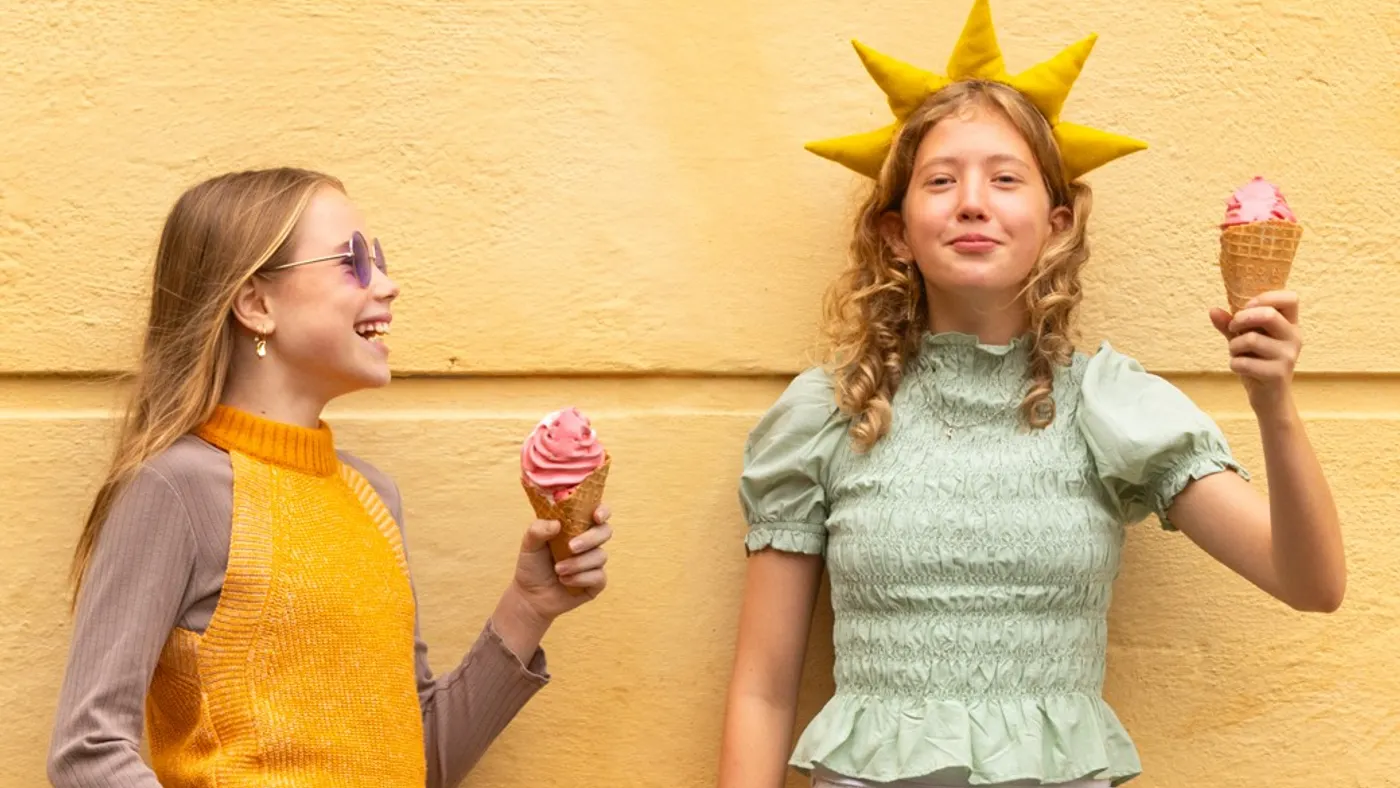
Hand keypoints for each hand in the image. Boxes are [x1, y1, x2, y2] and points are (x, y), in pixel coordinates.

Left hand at [510, 505, 612, 622]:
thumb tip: (557, 524)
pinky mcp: (596, 582)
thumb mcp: (529, 545)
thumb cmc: (532, 566)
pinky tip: (565, 581)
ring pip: (600, 556)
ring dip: (578, 563)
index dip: (602, 511)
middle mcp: (589, 543)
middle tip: (570, 547)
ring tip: (558, 570)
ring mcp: (594, 563)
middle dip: (590, 539)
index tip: (596, 516)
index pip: (597, 513)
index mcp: (576, 528)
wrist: (530, 596)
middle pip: (605, 531)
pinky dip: (581, 578)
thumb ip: (538, 530)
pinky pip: (599, 577)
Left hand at [1209, 290, 1301, 416]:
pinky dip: (1234, 364)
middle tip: (1233, 328)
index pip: (1290, 298)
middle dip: (1241, 319)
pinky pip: (1245, 362)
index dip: (1265, 298)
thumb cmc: (1257, 362)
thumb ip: (1230, 324)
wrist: (1269, 397)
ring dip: (1234, 347)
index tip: (1246, 307)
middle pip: (1269, 315)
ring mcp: (1288, 356)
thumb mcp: (1243, 339)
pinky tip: (1240, 368)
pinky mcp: (1278, 374)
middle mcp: (1294, 337)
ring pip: (1251, 340)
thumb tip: (1213, 310)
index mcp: (1290, 324)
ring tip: (1237, 354)